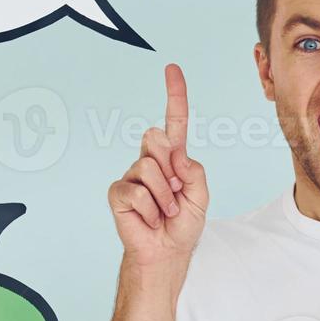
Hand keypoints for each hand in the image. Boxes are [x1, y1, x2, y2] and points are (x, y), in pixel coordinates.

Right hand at [107, 64, 208, 267]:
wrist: (167, 251)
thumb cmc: (183, 223)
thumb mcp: (201, 195)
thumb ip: (193, 170)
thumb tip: (173, 153)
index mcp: (173, 157)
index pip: (174, 121)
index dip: (175, 95)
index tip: (172, 68)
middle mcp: (150, 160)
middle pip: (157, 139)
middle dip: (171, 168)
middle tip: (175, 194)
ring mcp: (132, 175)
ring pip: (149, 168)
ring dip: (164, 196)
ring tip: (165, 211)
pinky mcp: (118, 192)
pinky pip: (136, 192)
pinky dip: (150, 209)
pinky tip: (150, 219)